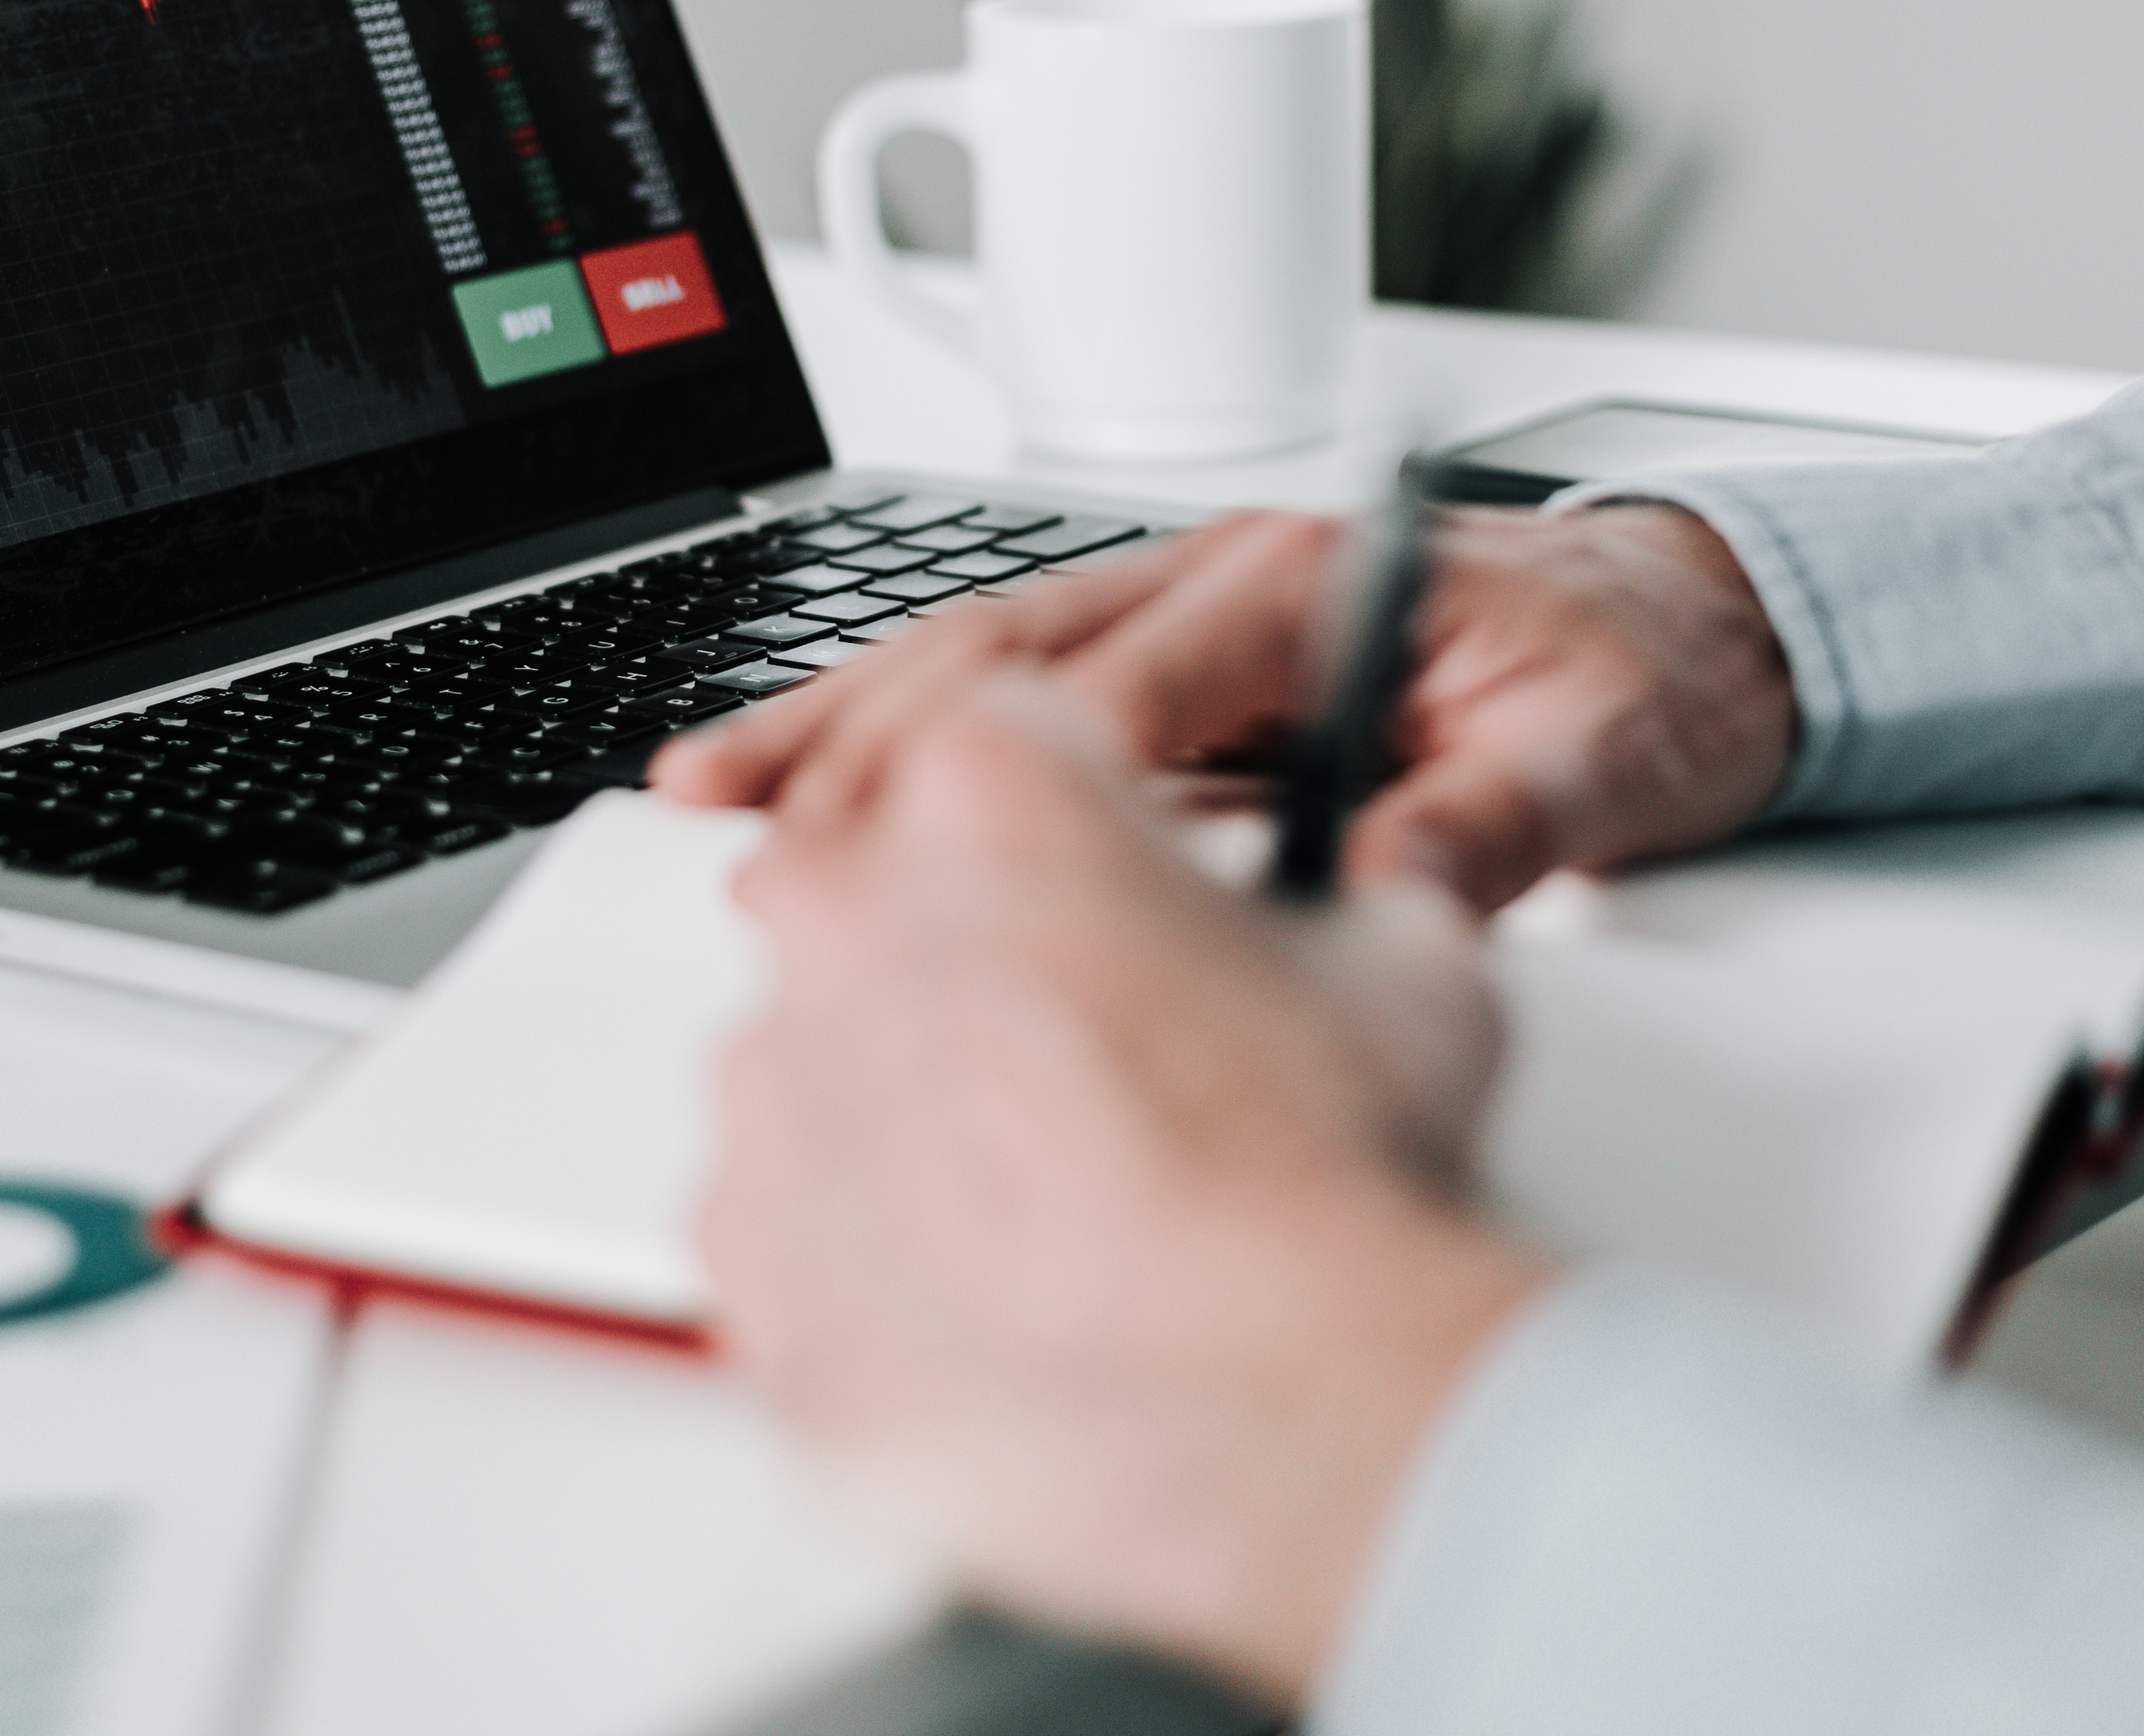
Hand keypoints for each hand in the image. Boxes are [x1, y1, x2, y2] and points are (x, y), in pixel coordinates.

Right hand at [658, 503, 1797, 909]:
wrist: (1707, 627)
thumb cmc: (1649, 677)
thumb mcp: (1604, 765)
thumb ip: (1484, 832)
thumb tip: (1383, 909)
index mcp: (1311, 583)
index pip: (1129, 680)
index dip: (1019, 776)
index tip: (930, 864)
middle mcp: (1228, 578)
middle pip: (1002, 646)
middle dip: (864, 730)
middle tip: (743, 815)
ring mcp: (1194, 618)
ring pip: (983, 662)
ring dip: (850, 725)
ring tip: (718, 788)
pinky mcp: (1186, 671)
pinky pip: (1023, 698)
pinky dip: (914, 742)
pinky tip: (828, 794)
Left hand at [702, 670, 1550, 1696]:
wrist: (1287, 1403)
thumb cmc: (1329, 1177)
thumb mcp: (1400, 958)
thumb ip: (1327, 896)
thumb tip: (1342, 906)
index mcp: (991, 783)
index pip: (991, 739)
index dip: (1072, 821)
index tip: (1099, 881)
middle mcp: (844, 911)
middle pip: (877, 892)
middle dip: (970, 956)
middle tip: (1084, 1045)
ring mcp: (771, 1087)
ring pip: (817, 1060)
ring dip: (909, 1104)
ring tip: (1054, 1192)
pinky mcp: (743, 1252)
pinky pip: (785, 1224)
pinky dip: (867, 1250)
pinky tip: (992, 1288)